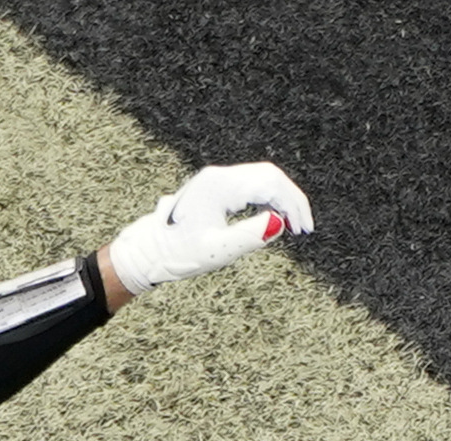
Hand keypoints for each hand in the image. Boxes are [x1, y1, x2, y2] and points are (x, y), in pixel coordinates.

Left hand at [105, 162, 314, 295]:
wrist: (147, 252)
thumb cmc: (177, 254)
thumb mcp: (216, 251)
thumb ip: (250, 236)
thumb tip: (280, 223)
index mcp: (220, 185)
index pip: (270, 185)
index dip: (293, 205)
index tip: (304, 231)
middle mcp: (219, 176)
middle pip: (269, 176)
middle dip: (291, 200)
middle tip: (303, 229)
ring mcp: (216, 179)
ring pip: (262, 178)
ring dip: (280, 199)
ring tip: (292, 226)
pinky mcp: (215, 187)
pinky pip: (250, 185)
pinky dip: (267, 200)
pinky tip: (273, 219)